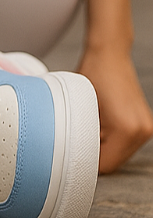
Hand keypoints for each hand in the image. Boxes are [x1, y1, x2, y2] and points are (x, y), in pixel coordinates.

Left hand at [78, 45, 152, 172]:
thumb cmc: (92, 73)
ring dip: (103, 146)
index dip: (85, 160)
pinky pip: (125, 142)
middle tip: (77, 137)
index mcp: (127, 129)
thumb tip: (75, 153)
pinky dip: (111, 138)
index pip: (106, 164)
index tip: (71, 153)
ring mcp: (146, 127)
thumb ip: (80, 133)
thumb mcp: (80, 105)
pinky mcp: (145, 123)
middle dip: (96, 154)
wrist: (109, 53)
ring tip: (89, 124)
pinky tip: (99, 122)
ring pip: (120, 153)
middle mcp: (142, 131)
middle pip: (115, 161)